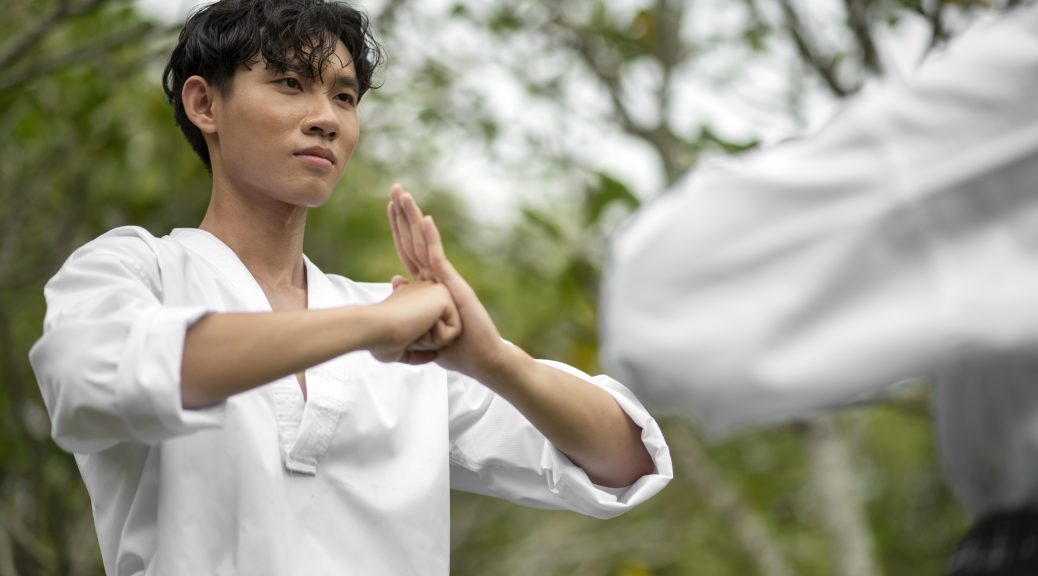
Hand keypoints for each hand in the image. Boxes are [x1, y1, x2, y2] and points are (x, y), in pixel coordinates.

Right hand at [368, 278, 460, 364]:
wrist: (374, 328)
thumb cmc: (379, 338)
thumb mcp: (400, 345)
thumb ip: (417, 347)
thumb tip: (434, 354)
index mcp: (414, 298)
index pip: (430, 328)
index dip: (416, 340)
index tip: (398, 331)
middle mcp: (425, 291)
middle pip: (442, 331)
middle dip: (425, 341)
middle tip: (404, 332)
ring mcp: (436, 291)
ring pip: (450, 332)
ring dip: (431, 341)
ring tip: (412, 329)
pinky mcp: (444, 297)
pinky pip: (454, 332)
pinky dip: (437, 339)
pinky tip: (419, 326)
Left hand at [387, 184, 507, 378]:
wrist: (482, 358)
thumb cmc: (454, 348)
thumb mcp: (423, 322)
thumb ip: (410, 301)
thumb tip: (395, 279)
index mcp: (428, 284)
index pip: (408, 250)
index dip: (398, 227)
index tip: (390, 206)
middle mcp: (436, 276)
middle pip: (414, 239)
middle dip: (403, 213)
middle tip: (394, 186)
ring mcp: (445, 279)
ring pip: (424, 242)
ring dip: (413, 217)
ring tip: (403, 194)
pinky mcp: (455, 286)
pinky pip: (439, 258)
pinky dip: (432, 238)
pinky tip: (426, 220)